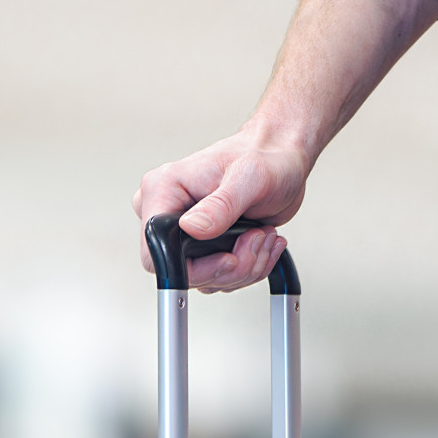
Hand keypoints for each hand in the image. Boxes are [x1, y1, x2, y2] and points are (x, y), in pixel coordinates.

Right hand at [132, 126, 306, 291]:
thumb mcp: (248, 178)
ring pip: (208, 279)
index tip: (228, 257)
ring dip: (245, 266)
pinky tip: (261, 242)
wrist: (281, 161)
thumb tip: (193, 227)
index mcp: (163, 190)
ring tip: (262, 235)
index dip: (193, 268)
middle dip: (230, 266)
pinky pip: (221, 277)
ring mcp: (187, 233)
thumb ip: (221, 205)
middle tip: (256, 239)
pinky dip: (249, 266)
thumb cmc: (265, 158)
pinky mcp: (205, 246)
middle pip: (185, 272)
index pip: (155, 251)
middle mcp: (170, 213)